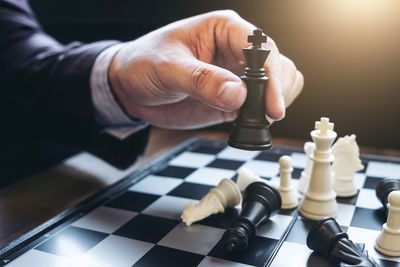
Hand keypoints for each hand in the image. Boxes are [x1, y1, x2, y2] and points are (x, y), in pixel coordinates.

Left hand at [109, 10, 303, 128]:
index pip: (262, 48)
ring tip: (254, 118)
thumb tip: (237, 94)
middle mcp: (235, 51)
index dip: (272, 75)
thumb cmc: (142, 64)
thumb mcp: (167, 67)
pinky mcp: (231, 99)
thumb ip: (201, 80)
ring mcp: (236, 76)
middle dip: (276, 92)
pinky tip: (248, 122)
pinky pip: (259, 106)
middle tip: (263, 114)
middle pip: (278, 67)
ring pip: (276, 85)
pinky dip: (262, 116)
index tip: (272, 104)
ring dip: (273, 103)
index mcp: (223, 30)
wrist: (129, 88)